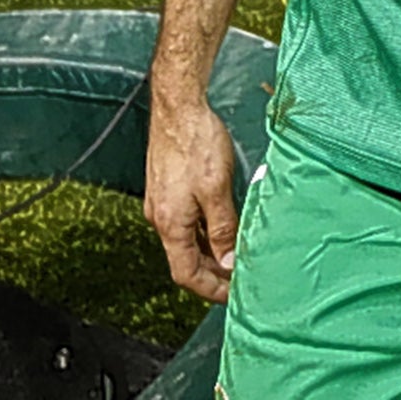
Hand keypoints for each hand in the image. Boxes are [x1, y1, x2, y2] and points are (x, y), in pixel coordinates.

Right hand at [144, 98, 239, 302]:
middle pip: (185, 259)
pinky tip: (223, 225)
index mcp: (170, 223)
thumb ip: (223, 228)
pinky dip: (205, 231)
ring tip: (237, 253)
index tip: (232, 295)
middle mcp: (161, 217)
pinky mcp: (167, 188)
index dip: (210, 289)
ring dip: (210, 251)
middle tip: (240, 276)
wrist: (178, 106)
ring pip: (186, 240)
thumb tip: (228, 260)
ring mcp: (163, 202)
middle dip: (213, 273)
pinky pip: (186, 221)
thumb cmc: (195, 141)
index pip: (186, 273)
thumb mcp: (217, 189)